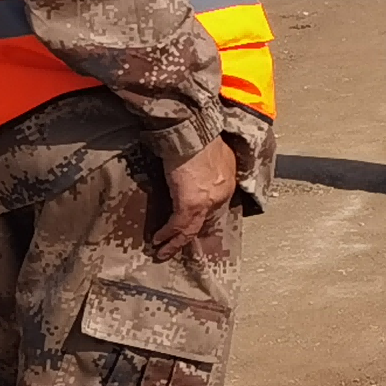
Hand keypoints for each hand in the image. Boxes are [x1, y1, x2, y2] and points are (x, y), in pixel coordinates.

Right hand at [154, 136, 239, 255]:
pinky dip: (168, 234)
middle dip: (190, 235)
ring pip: (191, 229)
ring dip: (176, 242)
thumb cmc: (201, 138)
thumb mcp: (214, 156)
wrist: (194, 133)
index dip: (202, 219)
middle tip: (176, 245)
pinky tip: (158, 240)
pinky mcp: (190, 204)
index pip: (215, 207)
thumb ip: (211, 170)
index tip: (192, 226)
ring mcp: (207, 202)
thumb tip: (200, 175)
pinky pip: (179, 225)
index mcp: (227, 184)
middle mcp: (220, 196)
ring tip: (163, 252)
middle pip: (205, 222)